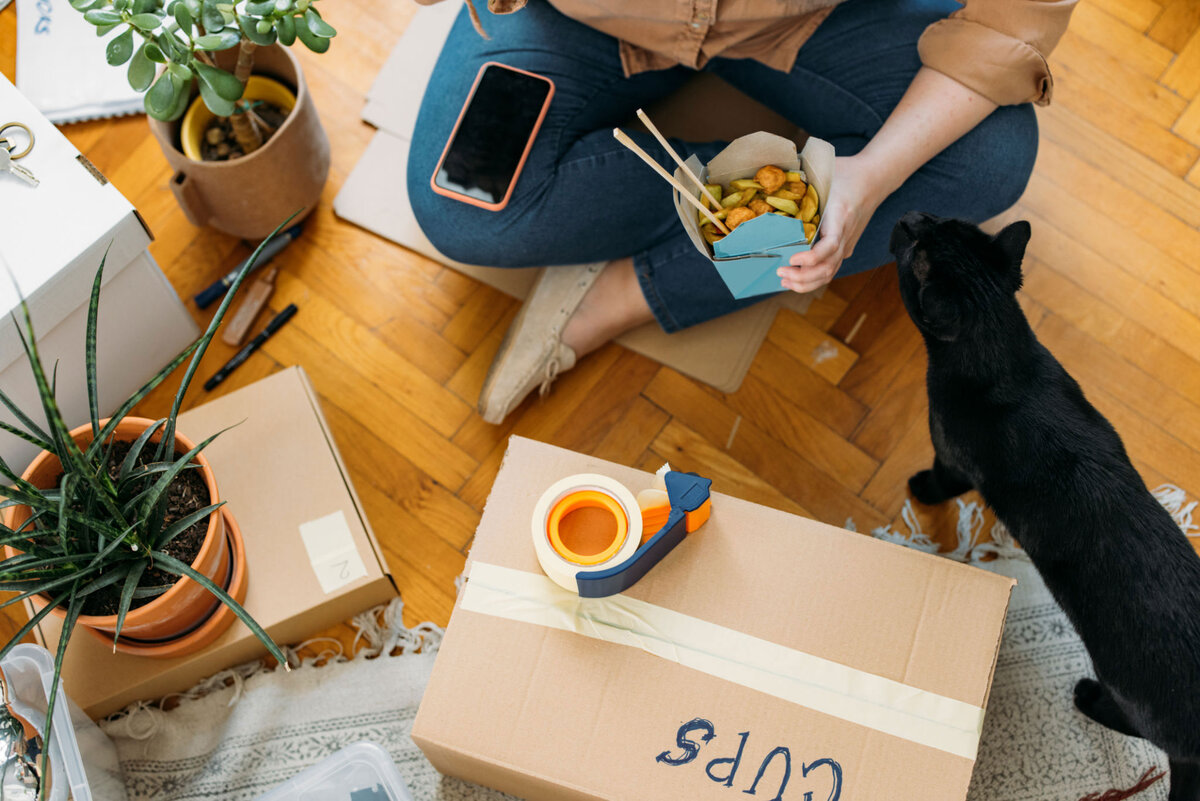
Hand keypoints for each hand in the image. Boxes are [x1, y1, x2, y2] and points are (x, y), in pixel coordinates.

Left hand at [777, 154, 886, 293]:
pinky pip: (830, 268)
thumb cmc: (846, 172)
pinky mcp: (845, 248)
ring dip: (806, 283)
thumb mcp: (825, 173)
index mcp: (840, 216)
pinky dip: (812, 278)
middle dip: (803, 277)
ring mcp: (847, 244)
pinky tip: (795, 278)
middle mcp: (846, 234)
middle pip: (828, 268)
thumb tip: (773, 180)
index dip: (811, 258)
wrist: (874, 177)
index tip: (792, 258)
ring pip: (829, 273)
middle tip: (779, 272)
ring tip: (784, 280)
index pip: (830, 245)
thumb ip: (801, 179)